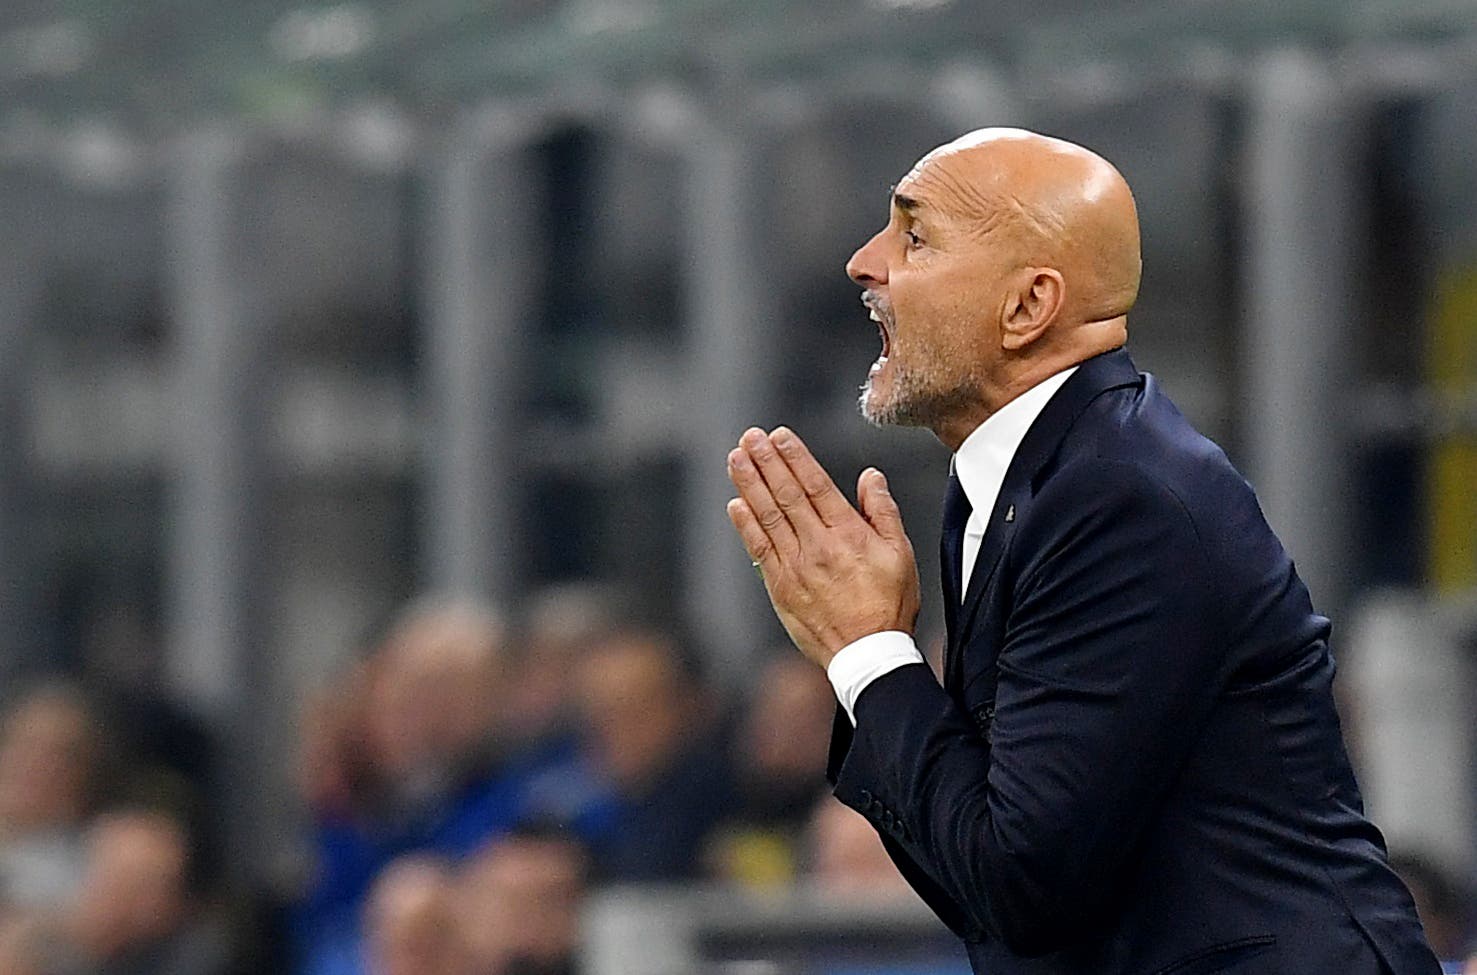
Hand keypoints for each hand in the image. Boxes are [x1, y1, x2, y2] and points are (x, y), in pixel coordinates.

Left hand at [726, 426, 920, 668]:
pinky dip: (745, 525)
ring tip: (736, 459)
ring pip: (767, 516)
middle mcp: (818, 546)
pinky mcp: (780, 587)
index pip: (815, 485)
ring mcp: (795, 566)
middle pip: (786, 495)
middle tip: (751, 437)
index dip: (795, 457)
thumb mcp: (901, 554)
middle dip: (766, 462)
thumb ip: (883, 511)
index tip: (779, 436)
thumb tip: (870, 476)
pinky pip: (759, 549)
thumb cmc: (888, 605)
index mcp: (848, 534)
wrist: (867, 654)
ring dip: (749, 484)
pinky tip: (735, 503)